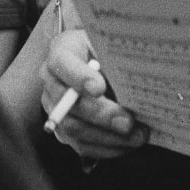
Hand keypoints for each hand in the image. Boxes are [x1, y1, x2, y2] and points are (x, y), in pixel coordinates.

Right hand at [40, 29, 147, 159]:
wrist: (93, 57)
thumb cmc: (105, 47)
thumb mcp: (109, 41)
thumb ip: (116, 54)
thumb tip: (137, 74)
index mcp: (62, 50)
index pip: (62, 62)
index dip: (79, 77)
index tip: (99, 87)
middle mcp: (52, 81)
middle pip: (69, 104)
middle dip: (101, 116)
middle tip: (127, 122)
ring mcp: (55, 108)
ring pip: (74, 129)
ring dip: (107, 137)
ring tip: (136, 137)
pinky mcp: (64, 129)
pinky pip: (81, 144)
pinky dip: (106, 147)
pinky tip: (126, 145)